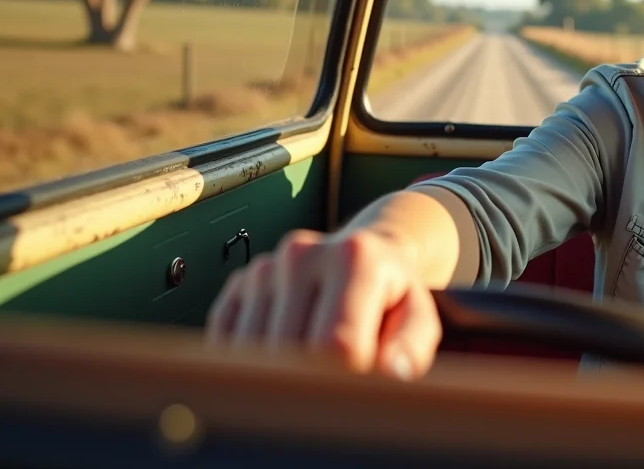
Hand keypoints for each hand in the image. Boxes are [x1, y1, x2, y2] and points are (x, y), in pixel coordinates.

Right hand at [205, 228, 441, 379]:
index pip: (334, 344)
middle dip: (309, 382)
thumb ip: (410, 348)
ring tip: (310, 366)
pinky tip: (279, 361)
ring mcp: (264, 268)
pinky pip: (224, 343)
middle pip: (288, 352)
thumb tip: (389, 372)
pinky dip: (246, 366)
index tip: (355, 389)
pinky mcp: (238, 285)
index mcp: (354, 259)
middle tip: (332, 388)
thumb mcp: (419, 318)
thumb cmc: (393, 297)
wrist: (366, 255)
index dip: (344, 381)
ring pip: (250, 353)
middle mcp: (302, 254)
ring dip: (276, 376)